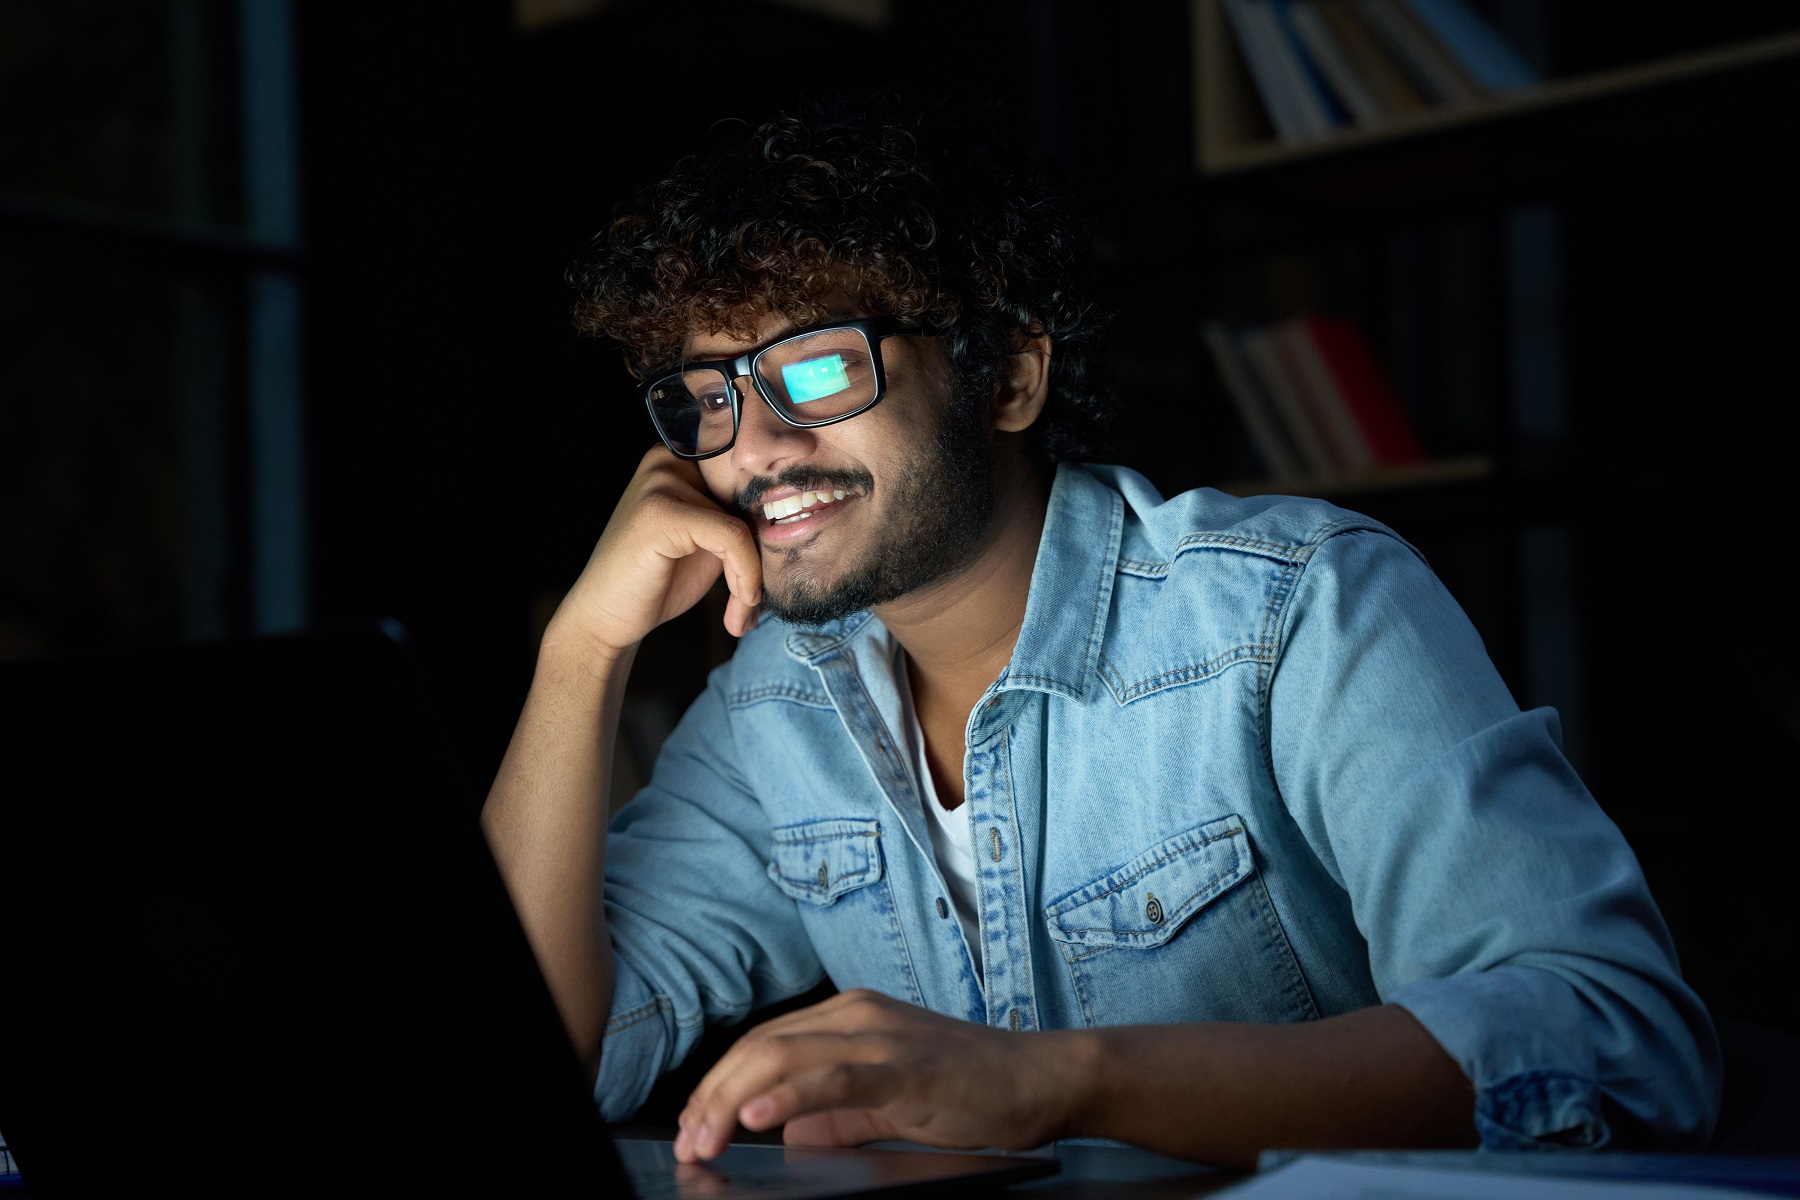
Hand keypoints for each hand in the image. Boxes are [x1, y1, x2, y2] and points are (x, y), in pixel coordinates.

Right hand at [548, 446, 762, 658]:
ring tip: (743, 611)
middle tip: (754, 601)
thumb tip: (796, 515)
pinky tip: (739, 607)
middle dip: (761, 556)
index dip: (767, 527)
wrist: (607, 618)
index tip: (770, 575)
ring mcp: (662, 480)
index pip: (748, 481)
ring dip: (752, 576)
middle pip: (749, 500)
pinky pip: (731, 536)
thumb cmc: (658, 581)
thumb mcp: (709, 542)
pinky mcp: (663, 510)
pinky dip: (744, 575)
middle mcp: (669, 459)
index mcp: (681, 460)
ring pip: (743, 523)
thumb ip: (740, 519)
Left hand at [673, 989, 1084, 1161]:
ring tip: (705, 1136)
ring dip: (732, 1098)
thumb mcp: (889, 1102)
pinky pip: (836, 1077)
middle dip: (711, 1095)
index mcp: (850, 1016)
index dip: (717, 1084)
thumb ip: (838, 1114)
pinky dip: (789, 1095)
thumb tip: (788, 1131)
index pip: (763, 1044)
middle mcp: (858, 1013)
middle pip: (761, 1047)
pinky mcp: (905, 1064)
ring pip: (785, 1056)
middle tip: (687, 1141)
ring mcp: (881, 1034)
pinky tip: (758, 1115)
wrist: (1044, 1079)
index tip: (692, 1125)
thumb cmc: (974, 1088)